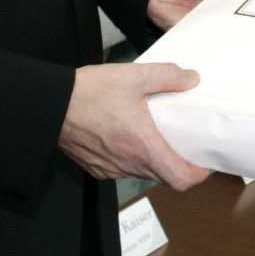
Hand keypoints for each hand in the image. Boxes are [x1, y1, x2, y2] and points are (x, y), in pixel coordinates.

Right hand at [59, 61, 210, 188]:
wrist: (50, 105)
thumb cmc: (88, 93)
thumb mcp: (134, 76)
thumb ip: (167, 76)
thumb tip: (191, 79)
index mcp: (143, 147)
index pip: (182, 179)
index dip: (199, 173)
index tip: (204, 159)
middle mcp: (129, 164)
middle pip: (165, 176)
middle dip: (179, 162)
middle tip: (185, 141)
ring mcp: (111, 169)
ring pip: (144, 172)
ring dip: (154, 158)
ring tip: (156, 134)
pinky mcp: (97, 167)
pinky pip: (123, 169)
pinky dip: (133, 157)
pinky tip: (129, 135)